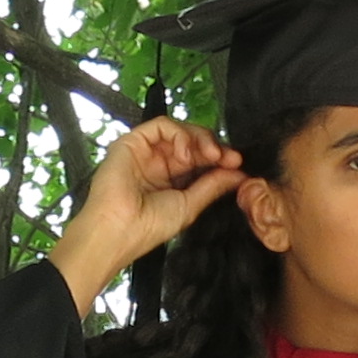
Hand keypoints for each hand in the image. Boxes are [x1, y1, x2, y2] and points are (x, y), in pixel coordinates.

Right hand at [46, 118, 242, 316]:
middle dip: (214, 146)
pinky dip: (180, 134)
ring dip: (200, 139)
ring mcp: (145, 152)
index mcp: (171, 181)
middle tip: (228, 157)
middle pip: (193, 141)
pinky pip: (162, 125)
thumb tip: (239, 175)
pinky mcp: (132, 142)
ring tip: (208, 156)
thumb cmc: (146, 227)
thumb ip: (213, 186)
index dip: (220, 158)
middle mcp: (158, 164)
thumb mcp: (189, 206)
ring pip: (180, 131)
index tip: (237, 163)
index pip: (200, 160)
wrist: (117, 231)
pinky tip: (186, 154)